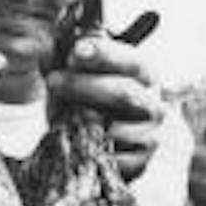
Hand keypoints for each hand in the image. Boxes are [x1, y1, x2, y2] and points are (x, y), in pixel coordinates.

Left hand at [44, 32, 167, 180]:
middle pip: (124, 93)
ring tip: (63, 116)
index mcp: (143, 73)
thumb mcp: (75, 70)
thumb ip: (68, 53)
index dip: (104, 55)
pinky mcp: (141, 163)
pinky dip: (94, 152)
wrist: (90, 137)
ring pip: (117, 129)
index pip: (130, 61)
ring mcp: (150, 134)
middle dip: (84, 85)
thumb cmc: (85, 96)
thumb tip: (59, 42)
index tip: (76, 52)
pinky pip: (115, 159)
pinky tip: (78, 144)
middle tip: (53, 80)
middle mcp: (153, 103)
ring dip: (85, 123)